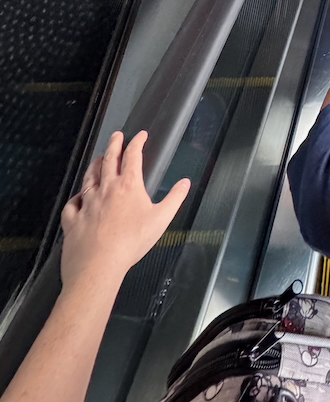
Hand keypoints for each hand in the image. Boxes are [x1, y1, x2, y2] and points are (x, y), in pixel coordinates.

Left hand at [60, 132, 189, 290]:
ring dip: (95, 165)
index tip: (140, 135)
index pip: (133, 156)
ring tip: (98, 159)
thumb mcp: (161, 220)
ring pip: (89, 177)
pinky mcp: (73, 219)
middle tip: (117, 135)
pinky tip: (79, 198)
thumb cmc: (131, 242)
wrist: (99, 265)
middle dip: (114, 145)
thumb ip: (174, 198)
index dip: (137, 142)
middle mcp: (106, 189)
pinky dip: (76, 198)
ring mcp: (87, 203)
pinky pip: (72, 204)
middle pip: (109, 160)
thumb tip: (185, 183)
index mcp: (128, 186)